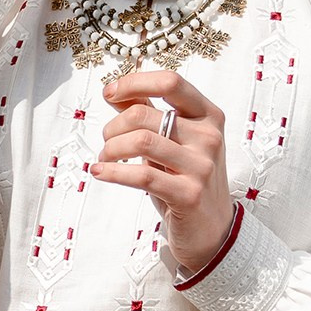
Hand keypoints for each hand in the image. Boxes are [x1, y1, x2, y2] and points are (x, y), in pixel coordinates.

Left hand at [91, 72, 236, 271]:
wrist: (211, 229)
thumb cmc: (186, 179)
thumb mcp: (173, 142)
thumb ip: (149, 114)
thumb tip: (116, 91)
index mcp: (208, 115)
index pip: (171, 82)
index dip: (134, 82)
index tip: (109, 92)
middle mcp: (209, 136)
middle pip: (143, 115)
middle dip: (113, 127)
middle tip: (106, 141)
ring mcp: (202, 166)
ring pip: (140, 141)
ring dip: (110, 149)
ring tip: (104, 158)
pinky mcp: (189, 194)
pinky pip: (142, 175)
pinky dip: (112, 172)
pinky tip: (100, 171)